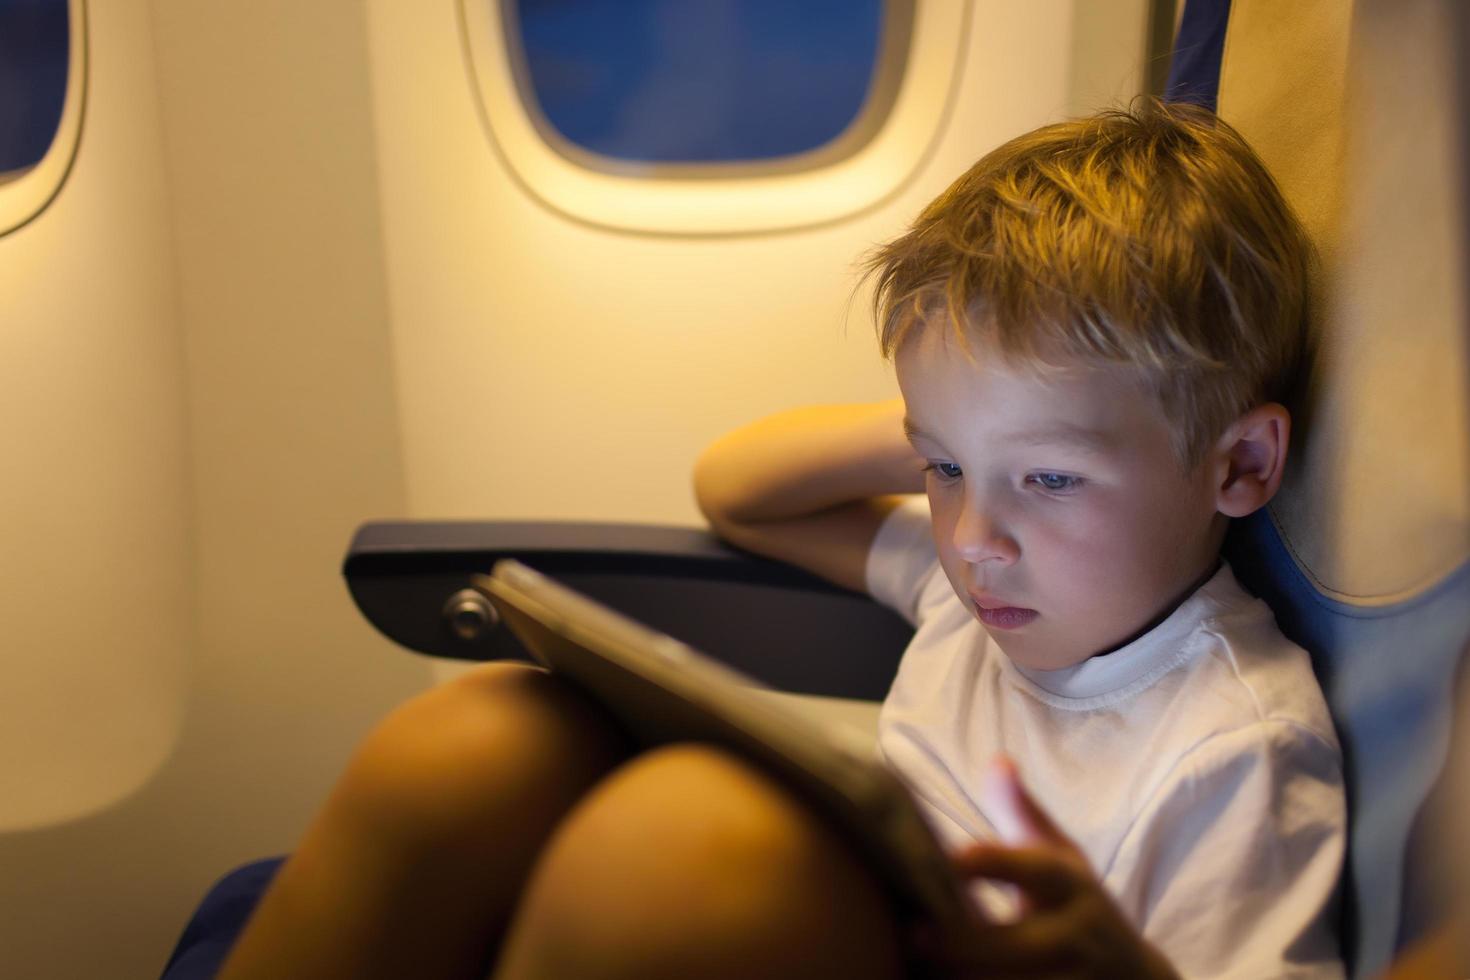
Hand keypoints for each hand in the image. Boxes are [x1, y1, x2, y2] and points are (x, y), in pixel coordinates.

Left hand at [911, 757, 1179, 979]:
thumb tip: (998, 761)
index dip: (995, 864)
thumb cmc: (1078, 905)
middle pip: (1019, 946)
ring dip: (962, 975)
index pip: (1038, 871)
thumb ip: (1022, 814)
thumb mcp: (1061, 857)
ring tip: (913, 960)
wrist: (1132, 976)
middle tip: (912, 931)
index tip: (953, 858)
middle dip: (965, 943)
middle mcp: (1077, 936)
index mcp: (1073, 886)